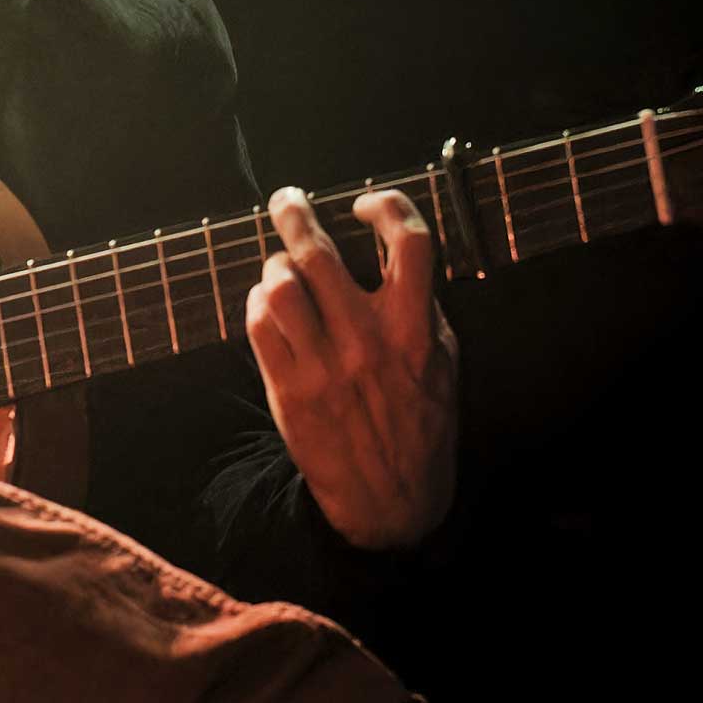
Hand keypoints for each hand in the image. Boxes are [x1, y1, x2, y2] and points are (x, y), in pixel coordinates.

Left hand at [244, 186, 459, 550]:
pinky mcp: (288, 389)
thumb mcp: (443, 364)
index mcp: (415, 329)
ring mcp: (323, 366)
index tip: (364, 204)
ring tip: (282, 269)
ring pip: (279, 284)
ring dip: (276, 266)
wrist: (393, 502)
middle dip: (294, 212)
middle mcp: (367, 341)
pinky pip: (258, 324)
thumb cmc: (420, 424)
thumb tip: (396, 252)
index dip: (387, 205)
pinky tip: (271, 307)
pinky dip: (259, 303)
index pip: (410, 242)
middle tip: (287, 200)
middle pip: (318, 252)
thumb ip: (424, 308)